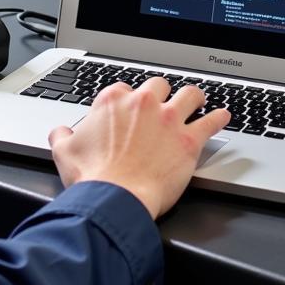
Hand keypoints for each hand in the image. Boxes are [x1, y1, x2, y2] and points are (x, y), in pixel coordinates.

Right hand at [48, 79, 229, 219]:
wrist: (115, 199)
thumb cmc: (92, 177)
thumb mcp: (64, 151)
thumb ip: (61, 135)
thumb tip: (60, 132)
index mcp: (112, 101)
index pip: (124, 89)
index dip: (128, 100)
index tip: (131, 111)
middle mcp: (142, 103)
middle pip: (158, 86)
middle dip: (161, 94)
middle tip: (163, 105)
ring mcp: (167, 119)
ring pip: (188, 95)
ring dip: (193, 98)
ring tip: (198, 100)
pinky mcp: (187, 140)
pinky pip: (210, 122)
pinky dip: (218, 118)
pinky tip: (224, 116)